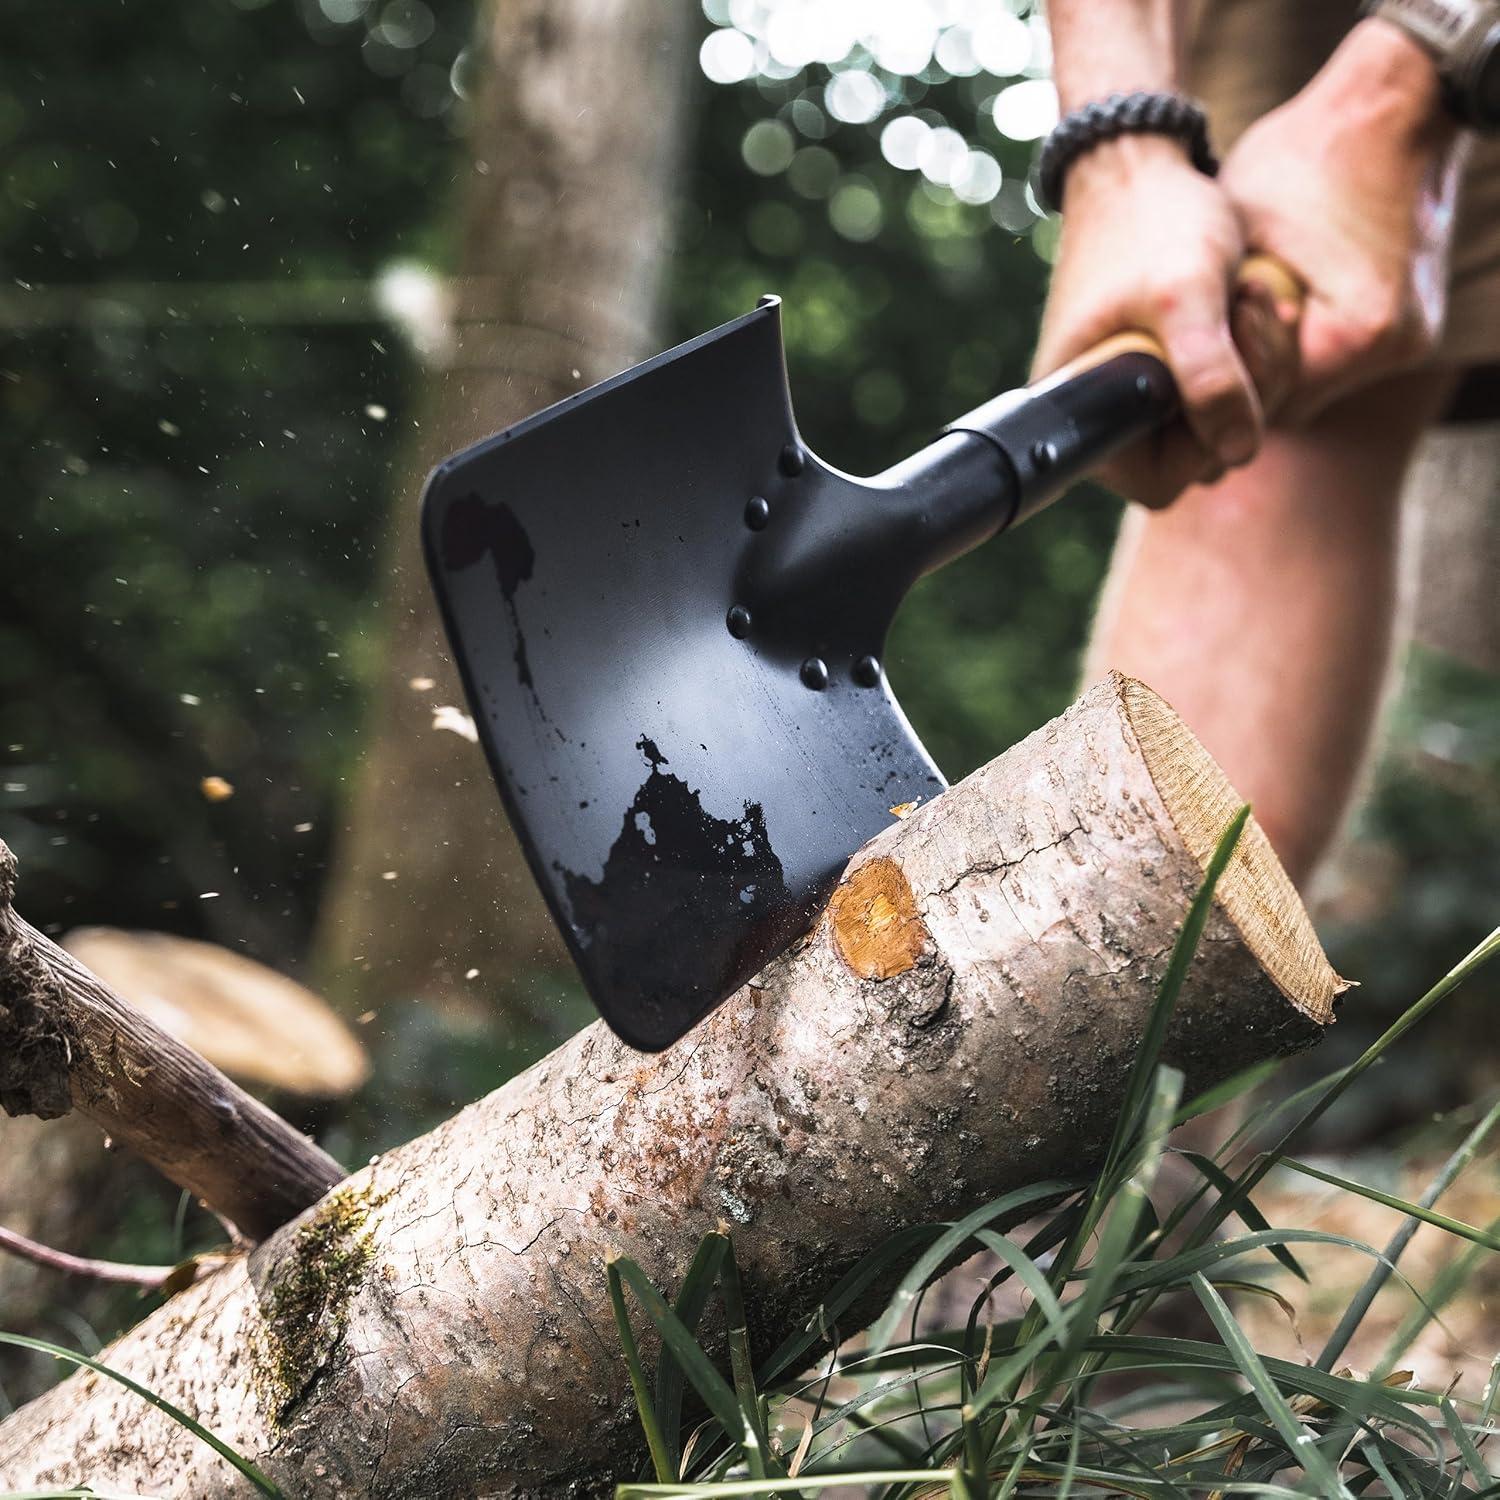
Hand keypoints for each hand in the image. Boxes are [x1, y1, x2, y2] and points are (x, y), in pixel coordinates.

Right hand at [1033, 135, 1263, 507]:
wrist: (1139, 161)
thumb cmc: (1152, 223)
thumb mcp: (1187, 298)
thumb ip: (1211, 380)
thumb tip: (1238, 454)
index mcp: (1080, 417)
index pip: (1159, 483)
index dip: (1206, 441)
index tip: (1224, 370)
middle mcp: (1099, 417)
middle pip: (1194, 458)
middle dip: (1239, 398)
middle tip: (1247, 316)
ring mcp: (1131, 393)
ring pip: (1213, 426)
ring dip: (1251, 372)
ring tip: (1246, 299)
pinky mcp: (1159, 368)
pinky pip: (1216, 392)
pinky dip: (1244, 355)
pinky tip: (1243, 303)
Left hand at [1220, 18, 1465, 421]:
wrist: (1391, 101)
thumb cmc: (1304, 156)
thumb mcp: (1234, 236)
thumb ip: (1209, 316)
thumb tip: (1164, 371)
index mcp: (1355, 334)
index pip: (1266, 401)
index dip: (1219, 379)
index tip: (1186, 352)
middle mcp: (1393, 348)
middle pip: (1291, 398)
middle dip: (1242, 371)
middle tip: (1200, 336)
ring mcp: (1408, 338)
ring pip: (1313, 379)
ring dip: (1270, 355)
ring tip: (1233, 313)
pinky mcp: (1408, 323)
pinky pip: (1338, 355)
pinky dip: (1301, 336)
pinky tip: (1270, 302)